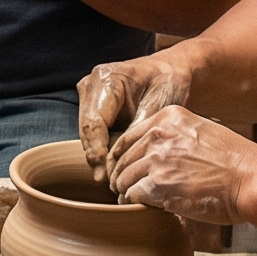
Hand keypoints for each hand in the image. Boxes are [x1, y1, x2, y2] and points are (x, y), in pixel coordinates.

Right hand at [76, 52, 194, 179]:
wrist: (170, 72)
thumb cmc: (168, 85)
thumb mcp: (159, 107)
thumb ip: (137, 132)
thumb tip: (118, 160)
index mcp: (107, 79)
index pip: (94, 121)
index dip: (97, 149)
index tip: (104, 174)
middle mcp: (91, 84)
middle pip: (87, 129)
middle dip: (96, 157)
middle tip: (108, 183)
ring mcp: (89, 94)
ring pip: (87, 132)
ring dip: (98, 155)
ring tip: (112, 179)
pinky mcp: (92, 105)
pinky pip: (94, 131)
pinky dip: (102, 148)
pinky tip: (113, 167)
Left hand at [105, 105, 256, 223]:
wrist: (253, 180)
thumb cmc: (236, 161)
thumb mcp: (203, 130)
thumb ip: (177, 135)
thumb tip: (158, 147)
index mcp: (168, 117)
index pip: (130, 135)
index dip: (122, 153)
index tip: (121, 164)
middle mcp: (159, 134)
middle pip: (124, 156)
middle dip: (121, 172)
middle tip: (120, 185)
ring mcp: (157, 159)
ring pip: (124, 176)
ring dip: (124, 188)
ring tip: (126, 196)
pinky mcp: (159, 185)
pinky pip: (133, 194)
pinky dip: (132, 201)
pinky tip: (136, 206)